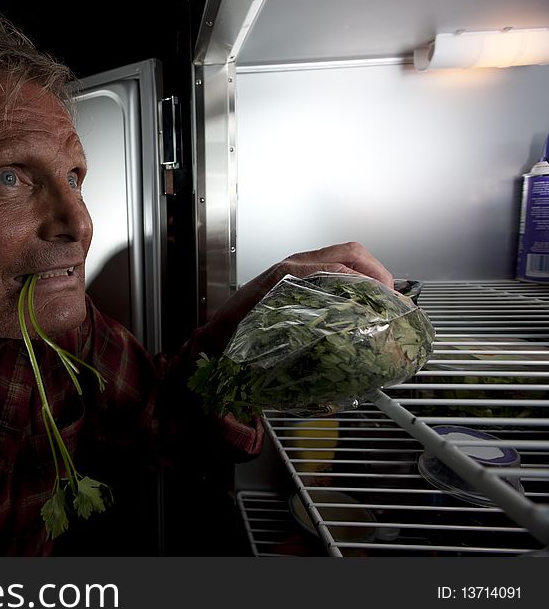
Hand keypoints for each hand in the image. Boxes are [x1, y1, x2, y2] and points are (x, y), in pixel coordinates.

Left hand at [204, 242, 392, 350]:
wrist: (216, 331)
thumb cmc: (236, 334)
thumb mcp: (270, 337)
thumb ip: (302, 341)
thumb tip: (338, 356)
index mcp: (288, 277)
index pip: (338, 269)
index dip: (368, 283)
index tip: (386, 300)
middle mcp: (294, 265)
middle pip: (348, 252)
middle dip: (376, 271)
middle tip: (392, 296)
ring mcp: (296, 265)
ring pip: (343, 254)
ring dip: (368, 270)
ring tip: (383, 295)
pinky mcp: (296, 272)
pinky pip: (332, 262)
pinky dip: (354, 273)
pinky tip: (361, 294)